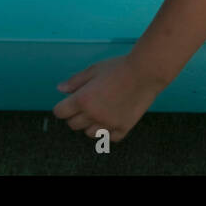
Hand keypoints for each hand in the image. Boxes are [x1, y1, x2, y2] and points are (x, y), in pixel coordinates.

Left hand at [53, 54, 168, 141]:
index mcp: (83, 100)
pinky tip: (111, 119)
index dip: (63, 107)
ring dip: (90, 124)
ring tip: (100, 111)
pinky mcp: (124, 128)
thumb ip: (75, 81)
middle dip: (75, 115)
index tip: (69, 102)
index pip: (60, 113)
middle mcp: (93, 115)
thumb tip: (60, 90)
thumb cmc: (119, 67)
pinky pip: (109, 138)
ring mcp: (109, 124)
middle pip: (73, 124)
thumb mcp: (94, 69)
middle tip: (86, 104)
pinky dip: (108, 131)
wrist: (146, 72)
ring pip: (90, 133)